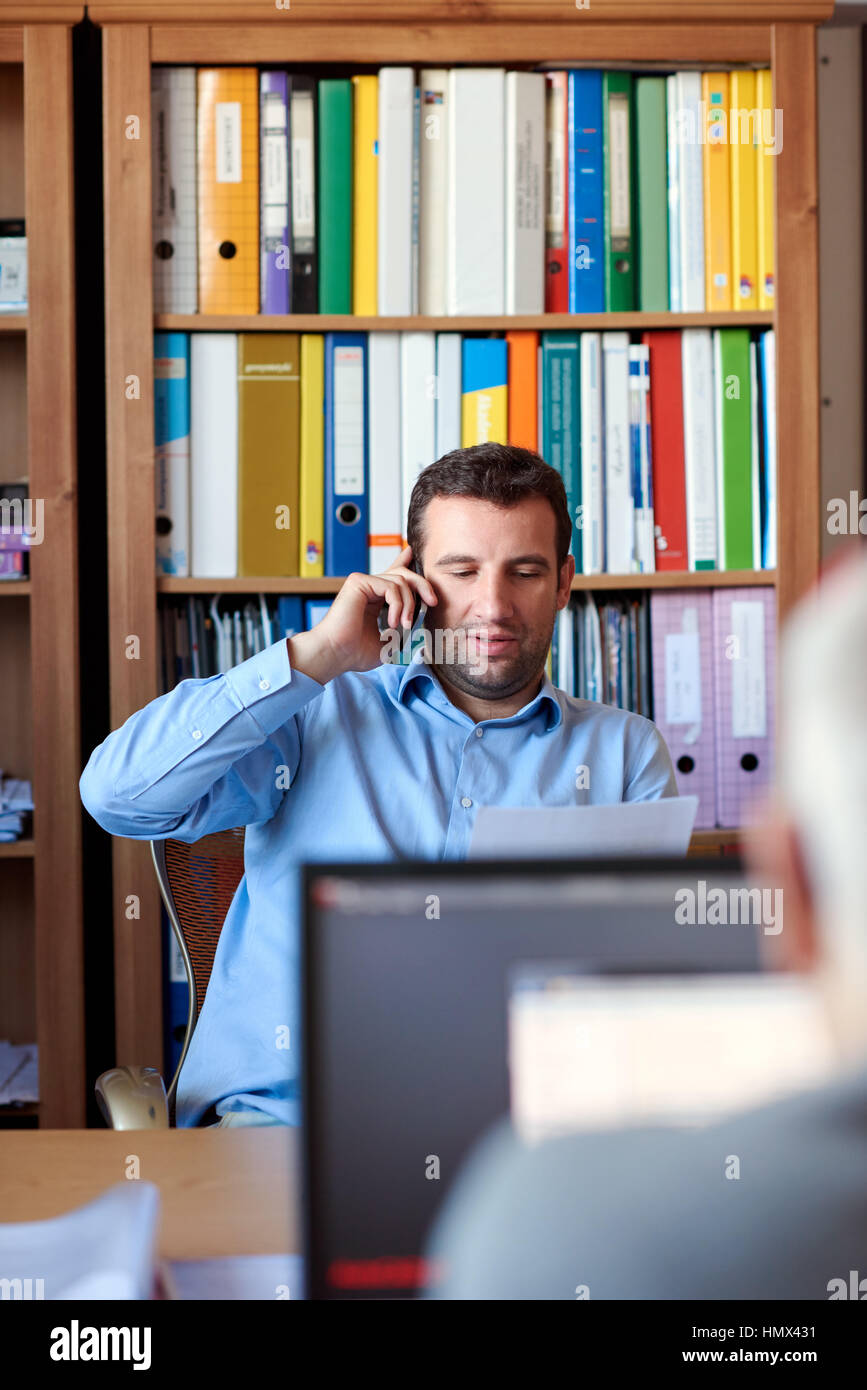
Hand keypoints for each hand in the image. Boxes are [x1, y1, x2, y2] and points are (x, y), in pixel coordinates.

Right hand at [287, 546, 437, 683]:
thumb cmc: (355, 653)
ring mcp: (362, 582)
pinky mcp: (359, 581)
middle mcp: (368, 587)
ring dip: (409, 605)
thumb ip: (401, 631)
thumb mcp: (388, 643)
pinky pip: (391, 586)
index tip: (412, 552)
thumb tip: (417, 626)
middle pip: (403, 574)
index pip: (392, 575)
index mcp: (373, 598)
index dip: (403, 561)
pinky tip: (392, 622)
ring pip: (401, 581)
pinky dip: (398, 605)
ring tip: (404, 626)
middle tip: (433, 602)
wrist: (335, 654)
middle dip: (423, 585)